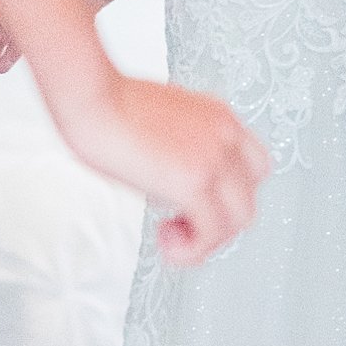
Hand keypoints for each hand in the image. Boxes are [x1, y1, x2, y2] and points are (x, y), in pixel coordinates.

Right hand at [59, 70, 269, 266]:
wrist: (92, 96)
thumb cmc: (108, 103)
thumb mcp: (162, 118)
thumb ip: (181, 143)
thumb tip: (171, 176)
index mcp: (218, 115)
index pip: (253, 165)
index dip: (227, 194)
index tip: (196, 203)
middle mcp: (224, 133)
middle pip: (249, 196)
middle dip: (216, 221)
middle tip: (181, 226)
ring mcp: (214, 157)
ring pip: (239, 219)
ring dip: (205, 240)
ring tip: (170, 236)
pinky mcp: (195, 182)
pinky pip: (212, 234)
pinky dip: (191, 249)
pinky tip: (164, 240)